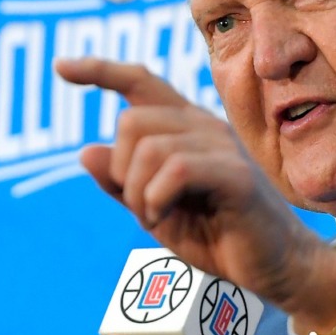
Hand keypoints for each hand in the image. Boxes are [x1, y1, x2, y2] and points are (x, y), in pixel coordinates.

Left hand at [56, 57, 335, 332]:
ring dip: (138, 193)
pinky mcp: (235, 174)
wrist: (273, 267)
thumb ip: (122, 183)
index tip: (62, 67)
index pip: (141, 82)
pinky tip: (165, 217)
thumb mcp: (154, 210)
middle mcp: (204, 126)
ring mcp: (222, 146)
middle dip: (121, 170)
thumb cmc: (218, 235)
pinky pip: (175, 170)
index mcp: (185, 128)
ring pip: (150, 147)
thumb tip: (86, 151)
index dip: (100, 71)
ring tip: (156, 217)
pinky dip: (156, 199)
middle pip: (133, 120)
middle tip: (140, 205)